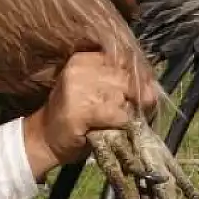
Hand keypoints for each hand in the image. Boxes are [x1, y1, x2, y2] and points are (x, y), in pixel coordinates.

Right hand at [20, 52, 151, 177]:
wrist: (44, 139)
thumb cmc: (75, 116)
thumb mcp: (96, 91)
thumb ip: (122, 85)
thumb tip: (154, 89)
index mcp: (83, 59)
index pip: (124, 59)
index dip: (139, 77)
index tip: (143, 92)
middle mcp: (79, 69)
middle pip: (125, 77)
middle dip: (136, 96)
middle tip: (135, 111)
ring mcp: (77, 89)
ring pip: (122, 96)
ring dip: (128, 111)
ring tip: (118, 121)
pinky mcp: (80, 111)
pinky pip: (116, 114)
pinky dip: (122, 123)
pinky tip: (115, 128)